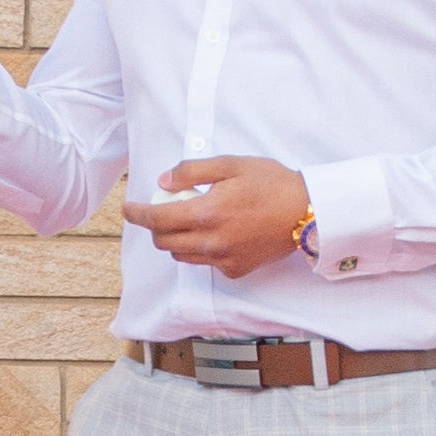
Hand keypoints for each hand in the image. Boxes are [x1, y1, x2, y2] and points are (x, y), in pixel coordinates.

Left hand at [121, 154, 312, 278]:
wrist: (307, 212)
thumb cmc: (271, 183)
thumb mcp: (231, 165)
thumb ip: (193, 172)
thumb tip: (164, 181)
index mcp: (206, 213)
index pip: (157, 219)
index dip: (137, 214)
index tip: (128, 209)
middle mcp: (211, 241)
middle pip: (164, 242)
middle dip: (156, 226)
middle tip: (165, 210)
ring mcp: (223, 259)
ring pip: (182, 255)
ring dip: (177, 239)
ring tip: (193, 220)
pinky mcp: (235, 269)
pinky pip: (206, 262)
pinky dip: (202, 248)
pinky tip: (219, 233)